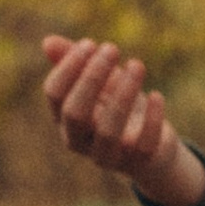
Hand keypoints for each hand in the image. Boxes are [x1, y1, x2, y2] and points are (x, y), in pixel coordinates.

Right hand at [42, 32, 204, 205]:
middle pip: (75, 113)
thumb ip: (74, 61)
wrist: (153, 146)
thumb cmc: (119, 106)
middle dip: (93, 77)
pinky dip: (151, 119)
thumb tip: (48, 42)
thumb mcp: (100, 81)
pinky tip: (156, 95)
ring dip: (123, 94)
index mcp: (64, 120)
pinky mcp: (137, 163)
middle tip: (112, 48)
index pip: (55, 94)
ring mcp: (108, 157)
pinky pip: (143, 146)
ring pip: (109, 132)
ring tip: (137, 65)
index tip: (91, 43)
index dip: (70, 66)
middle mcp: (80, 142)